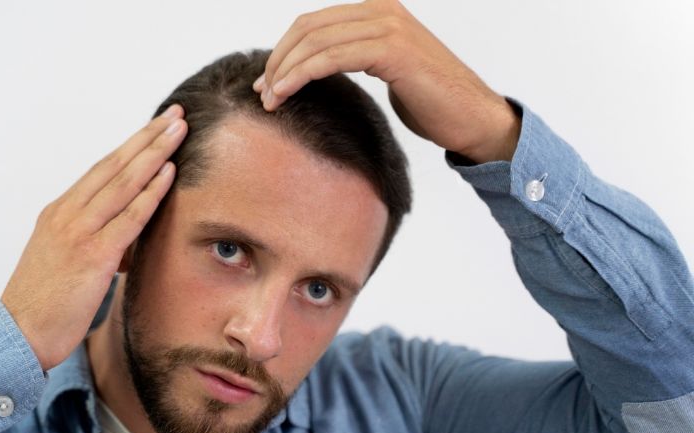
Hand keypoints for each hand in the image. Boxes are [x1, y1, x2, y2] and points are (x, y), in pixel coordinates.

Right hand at [0, 105, 185, 369]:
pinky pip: (128, 217)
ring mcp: (78, 232)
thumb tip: (129, 242)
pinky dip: (150, 192)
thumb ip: (96, 243)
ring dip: (154, 152)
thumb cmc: (43, 305)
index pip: (102, 170)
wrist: (16, 336)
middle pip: (114, 165)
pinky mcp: (92, 256)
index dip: (131, 146)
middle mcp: (67, 214)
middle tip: (174, 113)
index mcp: (59, 213)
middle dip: (147, 136)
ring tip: (178, 129)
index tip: (155, 127)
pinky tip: (169, 173)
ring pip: (123, 182)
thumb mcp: (68, 262)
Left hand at [254, 0, 519, 163]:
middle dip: (278, 61)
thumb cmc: (432, 102)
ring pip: (315, 42)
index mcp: (378, 11)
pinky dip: (301, 75)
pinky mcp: (392, 49)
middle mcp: (382, 10)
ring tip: (270, 101)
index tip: (267, 81)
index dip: (284, 51)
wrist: (472, 118)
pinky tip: (286, 94)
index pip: (313, 23)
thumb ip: (357, 56)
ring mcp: (388, 26)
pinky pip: (331, 57)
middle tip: (262, 93)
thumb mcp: (387, 69)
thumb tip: (318, 65)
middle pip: (308, 28)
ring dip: (284, 72)